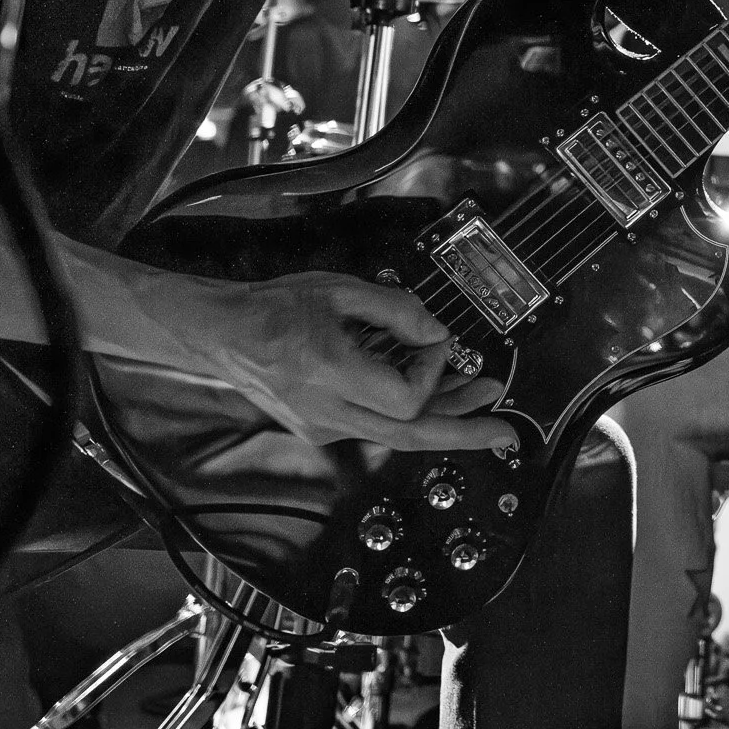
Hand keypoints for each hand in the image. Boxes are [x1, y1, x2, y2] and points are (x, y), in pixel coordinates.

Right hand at [193, 271, 520, 452]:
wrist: (223, 334)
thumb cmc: (275, 307)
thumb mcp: (339, 292)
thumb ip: (395, 310)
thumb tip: (438, 333)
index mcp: (330, 373)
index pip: (405, 398)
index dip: (433, 370)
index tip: (438, 340)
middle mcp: (328, 410)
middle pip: (410, 436)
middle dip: (464, 434)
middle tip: (504, 431)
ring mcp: (324, 425)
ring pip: (396, 435)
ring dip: (442, 417)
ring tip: (479, 396)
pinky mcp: (322, 427)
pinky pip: (377, 424)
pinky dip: (409, 409)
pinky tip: (433, 389)